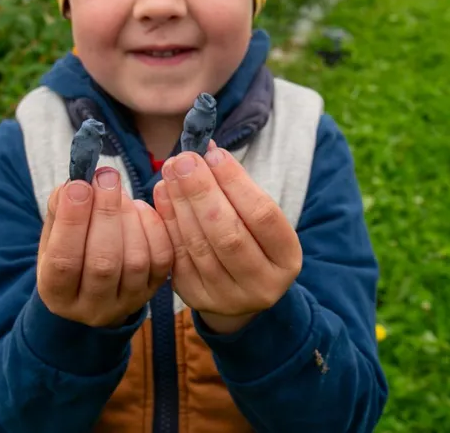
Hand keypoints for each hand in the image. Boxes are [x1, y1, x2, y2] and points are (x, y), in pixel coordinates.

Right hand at [37, 167, 173, 327]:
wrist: (95, 285)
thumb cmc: (69, 251)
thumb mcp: (53, 235)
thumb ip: (60, 209)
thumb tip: (78, 183)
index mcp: (57, 295)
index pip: (63, 261)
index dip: (72, 221)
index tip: (80, 184)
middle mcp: (92, 308)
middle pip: (103, 263)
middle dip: (106, 213)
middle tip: (107, 177)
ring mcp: (126, 302)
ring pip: (135, 261)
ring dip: (128, 217)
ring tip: (119, 193)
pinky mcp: (153, 291)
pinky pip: (160, 259)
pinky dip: (153, 227)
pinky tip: (140, 208)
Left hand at [153, 142, 301, 333]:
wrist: (239, 290)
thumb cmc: (251, 240)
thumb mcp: (257, 219)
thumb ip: (236, 188)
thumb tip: (205, 151)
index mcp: (286, 260)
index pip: (262, 215)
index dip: (237, 182)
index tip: (214, 154)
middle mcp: (261, 284)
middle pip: (229, 233)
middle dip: (202, 192)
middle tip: (185, 160)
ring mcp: (228, 297)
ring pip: (199, 246)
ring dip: (180, 203)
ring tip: (171, 172)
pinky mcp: (197, 298)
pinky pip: (178, 256)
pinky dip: (168, 222)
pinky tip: (162, 195)